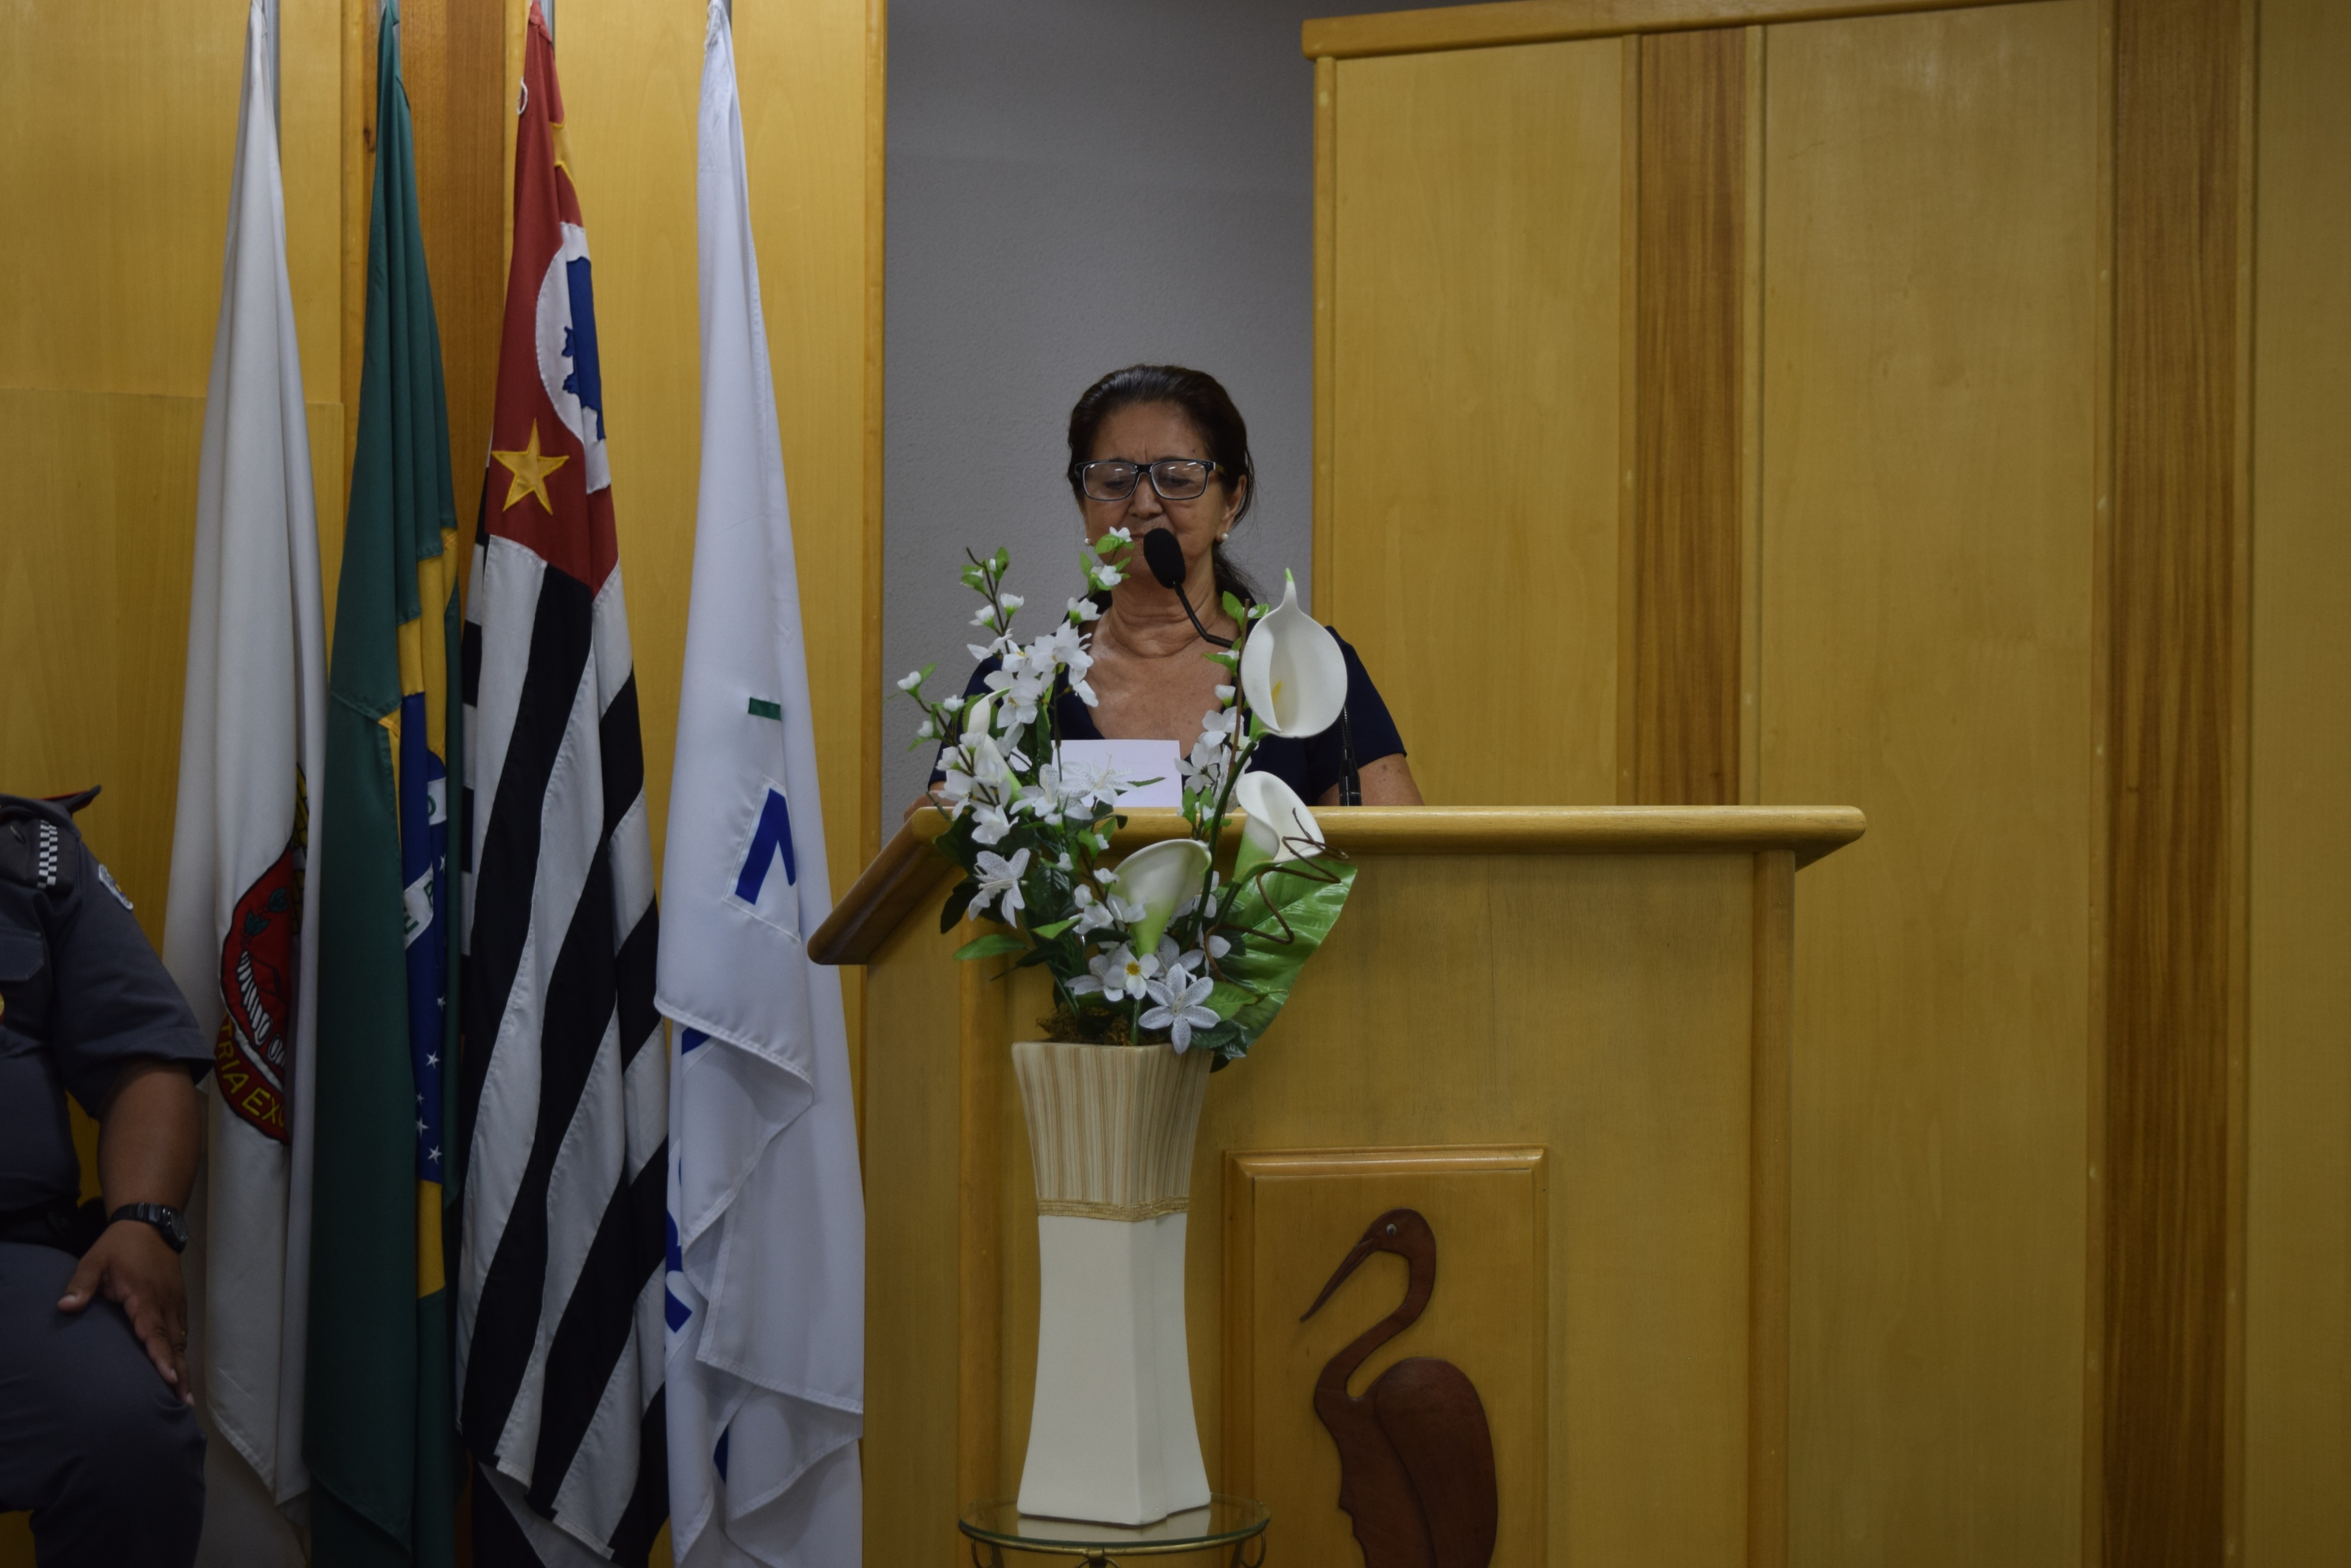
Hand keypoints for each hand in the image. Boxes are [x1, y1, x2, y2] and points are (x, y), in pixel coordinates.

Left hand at [58, 1220, 189, 1401]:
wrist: (150, 1225)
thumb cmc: (119, 1247)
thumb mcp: (93, 1262)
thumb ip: (80, 1285)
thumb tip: (65, 1308)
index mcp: (145, 1296)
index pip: (154, 1331)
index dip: (161, 1356)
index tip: (169, 1378)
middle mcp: (165, 1303)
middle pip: (174, 1344)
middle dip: (179, 1373)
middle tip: (183, 1402)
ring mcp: (175, 1302)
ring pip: (181, 1340)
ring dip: (183, 1367)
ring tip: (184, 1395)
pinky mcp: (177, 1302)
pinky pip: (181, 1331)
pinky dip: (181, 1352)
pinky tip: (181, 1368)